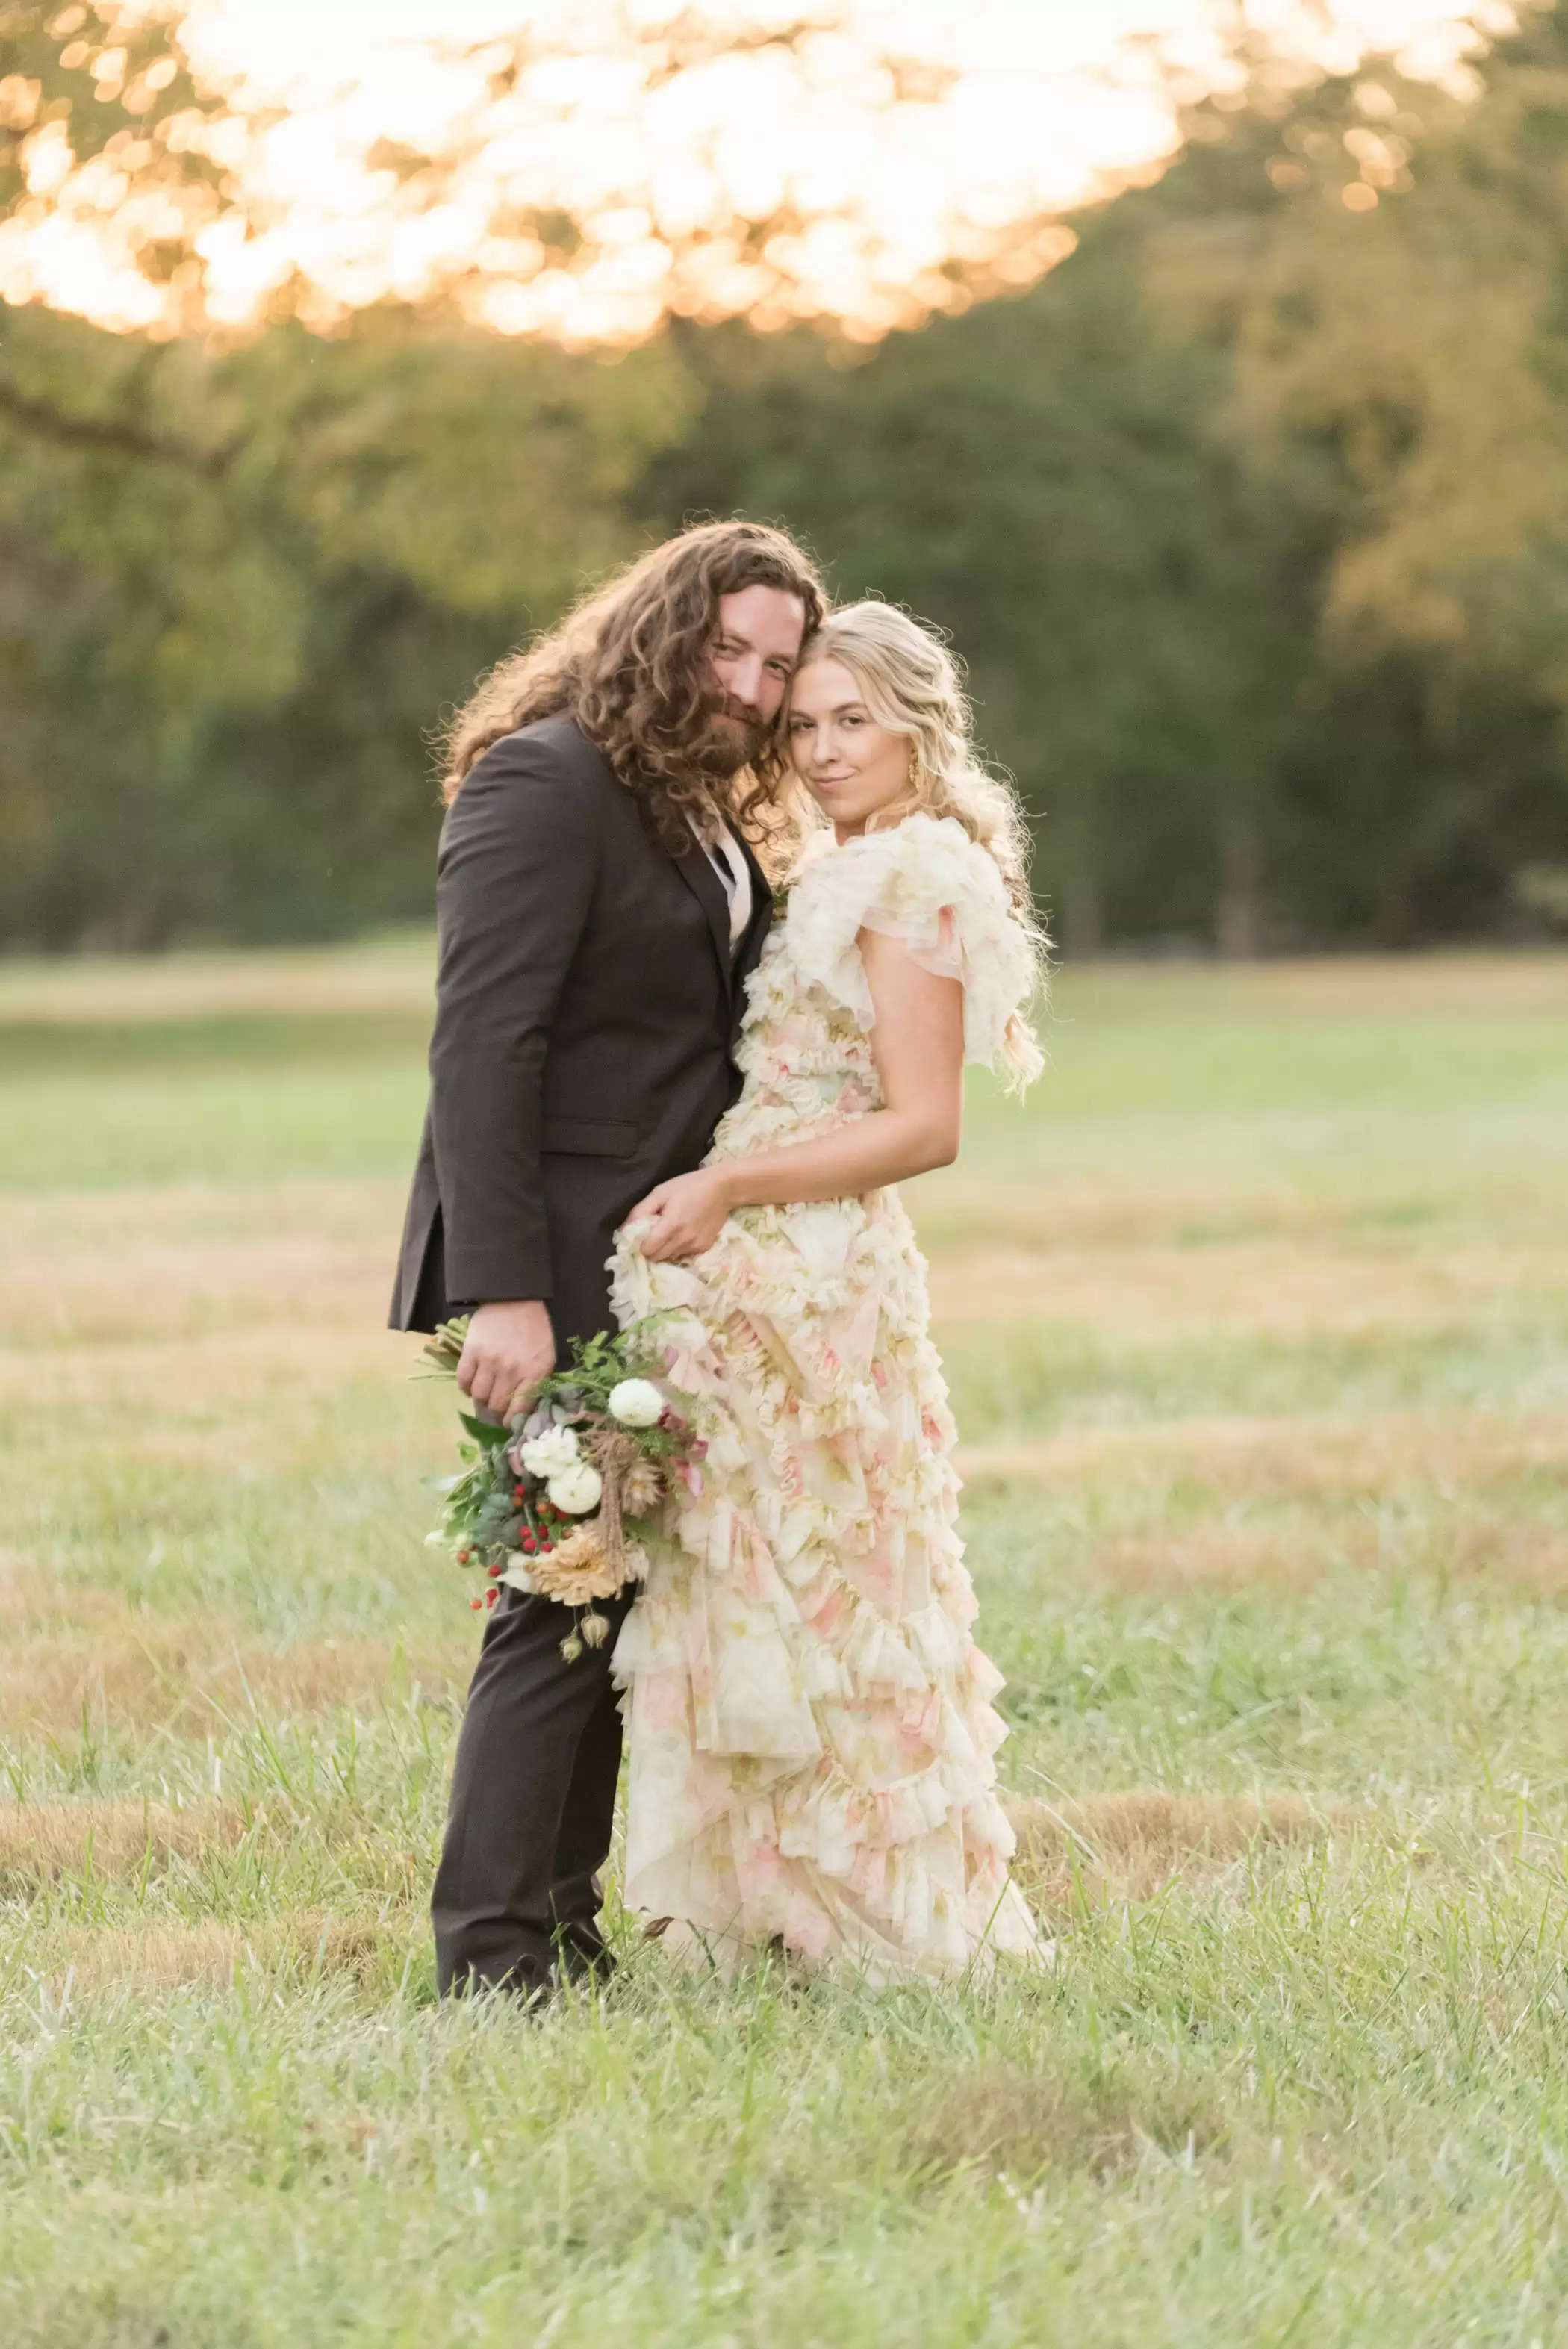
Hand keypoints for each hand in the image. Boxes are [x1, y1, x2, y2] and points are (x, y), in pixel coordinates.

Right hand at [456, 1299, 555, 1419]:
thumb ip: (537, 1382)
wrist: (515, 1299)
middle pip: (496, 1406)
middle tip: (495, 1409)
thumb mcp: (546, 1356)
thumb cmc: (534, 1329)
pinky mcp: (471, 1352)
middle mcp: (511, 1370)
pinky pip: (463, 1381)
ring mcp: (489, 1361)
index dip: (511, 1421)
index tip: (508, 1423)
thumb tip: (524, 1409)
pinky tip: (472, 1385)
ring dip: (481, 1400)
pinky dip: (466, 1388)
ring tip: (485, 1395)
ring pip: (479, 1396)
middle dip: (496, 1412)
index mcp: (533, 1372)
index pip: (519, 1410)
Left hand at [623, 1168, 731, 1261]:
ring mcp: (696, 1246)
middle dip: (650, 1250)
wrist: (723, 1188)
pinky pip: (684, 1255)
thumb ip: (640, 1211)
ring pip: (670, 1258)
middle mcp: (684, 1240)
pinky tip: (683, 1233)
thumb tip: (623, 1230)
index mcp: (671, 1225)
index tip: (640, 1236)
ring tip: (668, 1233)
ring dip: (664, 1250)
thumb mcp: (660, 1192)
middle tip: (652, 1235)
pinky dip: (678, 1248)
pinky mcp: (704, 1248)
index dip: (640, 1245)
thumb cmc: (689, 1186)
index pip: (647, 1251)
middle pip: (657, 1258)